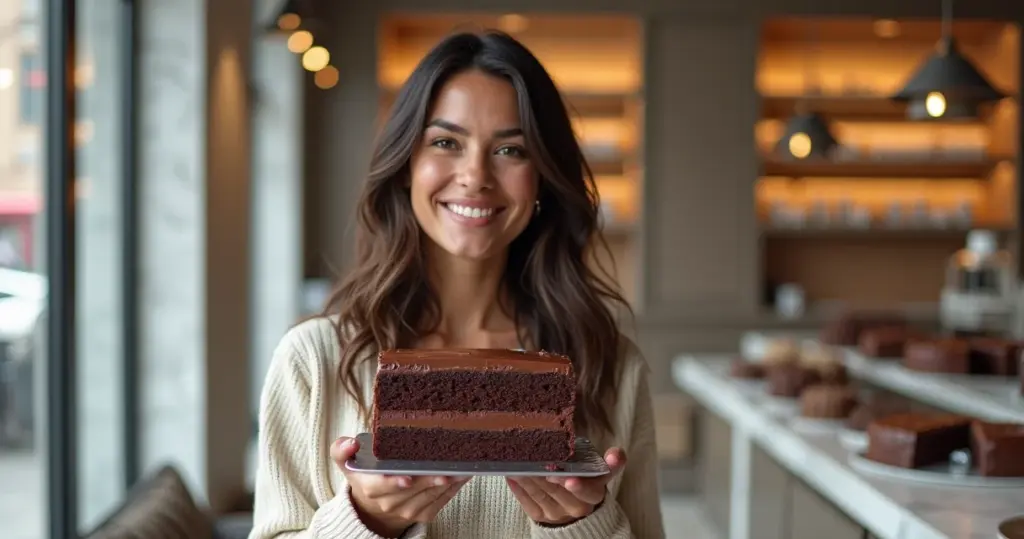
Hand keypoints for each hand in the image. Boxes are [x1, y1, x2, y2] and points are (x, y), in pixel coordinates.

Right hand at [331, 437, 469, 537]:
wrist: (374, 505)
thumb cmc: (366, 476)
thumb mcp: (348, 462)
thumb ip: (341, 450)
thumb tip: (350, 443)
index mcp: (369, 487)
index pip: (381, 487)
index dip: (394, 482)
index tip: (407, 476)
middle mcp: (388, 503)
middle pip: (412, 490)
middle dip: (430, 478)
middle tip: (446, 467)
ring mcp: (407, 511)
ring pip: (430, 496)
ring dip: (447, 482)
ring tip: (461, 467)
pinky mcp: (423, 514)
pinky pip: (441, 501)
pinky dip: (453, 488)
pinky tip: (462, 474)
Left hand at [506, 447, 625, 525]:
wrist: (577, 508)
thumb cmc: (587, 482)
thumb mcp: (601, 473)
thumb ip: (612, 462)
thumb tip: (617, 454)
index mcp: (594, 495)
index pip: (589, 492)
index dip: (579, 486)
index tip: (569, 479)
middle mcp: (576, 508)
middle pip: (558, 491)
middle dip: (544, 477)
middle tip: (533, 463)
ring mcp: (557, 514)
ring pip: (541, 495)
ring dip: (527, 480)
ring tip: (517, 465)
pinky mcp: (541, 517)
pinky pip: (528, 504)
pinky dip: (519, 490)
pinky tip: (511, 477)